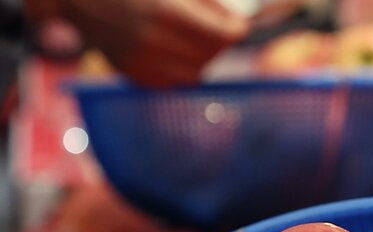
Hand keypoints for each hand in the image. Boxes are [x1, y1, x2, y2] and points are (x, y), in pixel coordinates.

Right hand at [49, 0, 248, 87]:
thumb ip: (206, 4)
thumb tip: (234, 23)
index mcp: (168, 13)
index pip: (223, 36)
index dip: (236, 31)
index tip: (238, 27)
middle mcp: (157, 42)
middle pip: (212, 56)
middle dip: (217, 43)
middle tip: (212, 28)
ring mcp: (144, 62)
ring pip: (195, 74)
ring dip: (200, 58)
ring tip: (188, 39)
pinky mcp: (134, 75)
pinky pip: (172, 83)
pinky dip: (179, 70)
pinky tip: (169, 50)